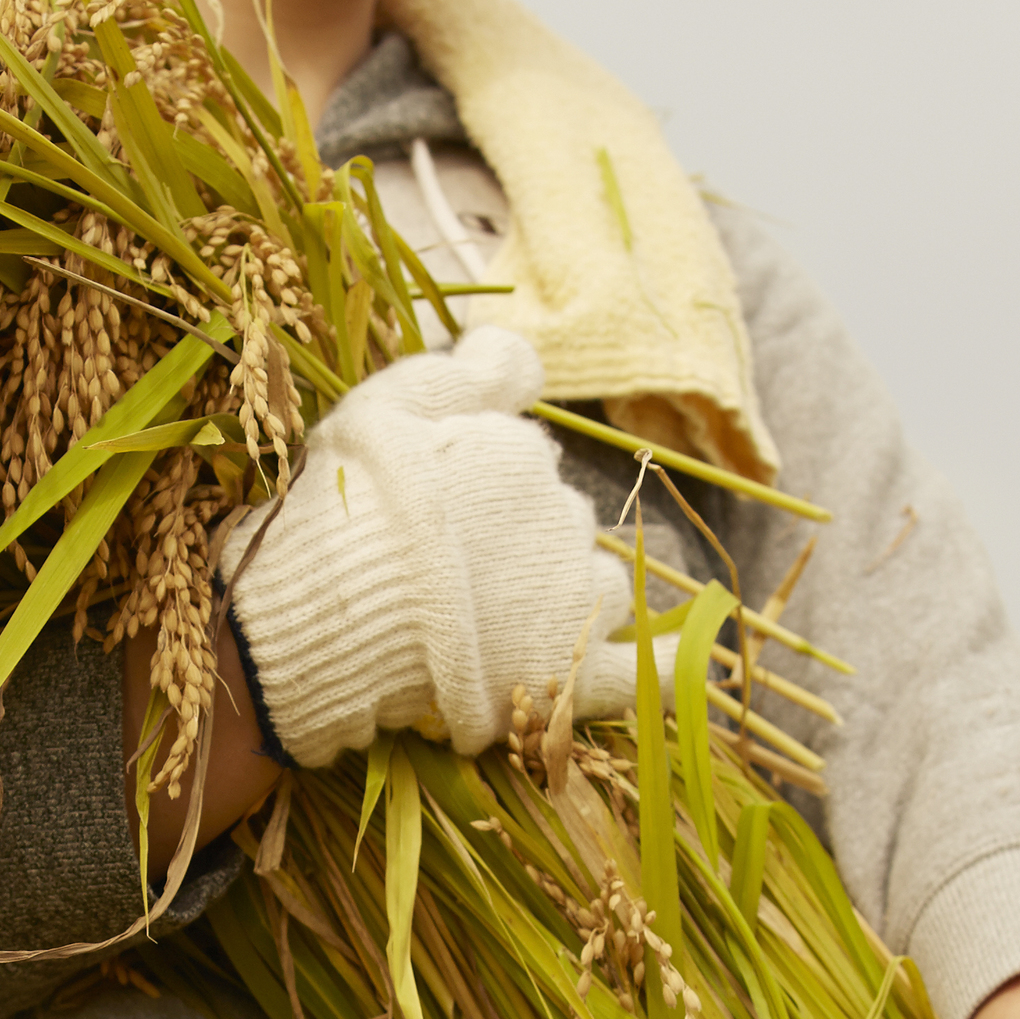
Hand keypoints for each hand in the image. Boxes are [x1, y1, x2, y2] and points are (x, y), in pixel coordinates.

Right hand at [221, 328, 631, 767]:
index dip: (478, 489)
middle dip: (513, 544)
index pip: (520, 462)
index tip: (433, 513)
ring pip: (586, 586)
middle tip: (441, 578)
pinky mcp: (568, 672)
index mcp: (522, 451)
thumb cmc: (350, 505)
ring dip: (554, 599)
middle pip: (552, 523)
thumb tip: (515, 345)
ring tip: (484, 629)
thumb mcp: (391, 403)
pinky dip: (665, 673)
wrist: (332, 612)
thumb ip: (469, 373)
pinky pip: (635, 672)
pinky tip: (687, 670)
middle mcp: (563, 512)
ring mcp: (573, 596)